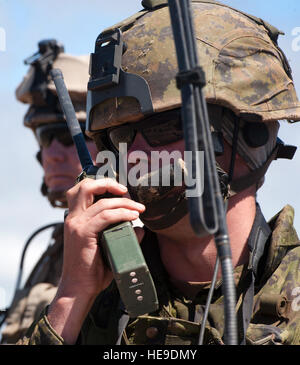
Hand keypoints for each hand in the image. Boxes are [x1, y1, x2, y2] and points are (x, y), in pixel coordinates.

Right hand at [47, 178, 144, 343]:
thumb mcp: (107, 247)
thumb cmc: (92, 270)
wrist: (79, 289)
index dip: (102, 184)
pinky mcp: (83, 234)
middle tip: (126, 192)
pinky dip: (122, 214)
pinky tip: (133, 217)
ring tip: (139, 209)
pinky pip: (105, 217)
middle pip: (85, 186)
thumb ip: (120, 236)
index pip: (83, 190)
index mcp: (75, 218)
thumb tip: (140, 229)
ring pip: (101, 201)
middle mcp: (73, 218)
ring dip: (124, 202)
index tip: (122, 191)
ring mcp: (76, 225)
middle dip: (108, 183)